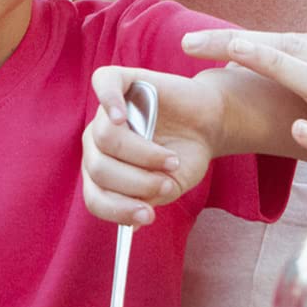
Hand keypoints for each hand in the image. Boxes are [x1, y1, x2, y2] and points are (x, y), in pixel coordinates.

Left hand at [80, 65, 226, 226]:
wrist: (210, 124)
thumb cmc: (185, 155)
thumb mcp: (170, 186)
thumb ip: (148, 199)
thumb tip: (133, 225)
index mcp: (103, 170)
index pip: (95, 197)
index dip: (119, 210)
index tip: (148, 215)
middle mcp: (97, 143)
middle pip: (100, 168)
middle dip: (138, 182)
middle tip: (170, 182)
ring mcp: (106, 112)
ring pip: (106, 138)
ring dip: (144, 156)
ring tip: (172, 160)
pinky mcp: (121, 81)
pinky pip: (102, 84)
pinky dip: (109, 101)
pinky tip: (123, 117)